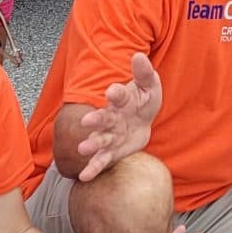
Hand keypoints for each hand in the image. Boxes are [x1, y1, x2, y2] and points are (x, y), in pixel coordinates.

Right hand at [72, 54, 162, 183]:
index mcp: (121, 100)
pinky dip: (93, 168)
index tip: (113, 91)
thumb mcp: (149, 86)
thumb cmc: (143, 101)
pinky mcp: (111, 152)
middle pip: (102, 119)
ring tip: (82, 149)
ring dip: (91, 144)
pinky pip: (102, 160)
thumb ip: (144, 73)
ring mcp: (109, 135)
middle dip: (95, 120)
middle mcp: (111, 118)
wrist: (141, 121)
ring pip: (99, 140)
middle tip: (85, 122)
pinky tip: (84, 177)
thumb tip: (139, 55)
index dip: (117, 93)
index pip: (119, 95)